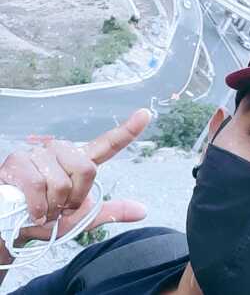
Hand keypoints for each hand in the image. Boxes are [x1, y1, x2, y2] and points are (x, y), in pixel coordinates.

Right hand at [0, 109, 150, 242]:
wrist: (11, 226)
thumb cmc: (47, 216)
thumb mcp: (81, 217)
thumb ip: (110, 210)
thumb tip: (143, 210)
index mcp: (80, 160)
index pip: (108, 143)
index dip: (129, 130)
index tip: (146, 114)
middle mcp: (62, 150)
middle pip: (87, 169)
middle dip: (75, 197)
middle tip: (61, 208)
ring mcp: (40, 153)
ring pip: (61, 182)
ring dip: (52, 206)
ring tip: (42, 208)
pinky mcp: (18, 161)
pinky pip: (37, 186)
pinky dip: (37, 207)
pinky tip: (31, 210)